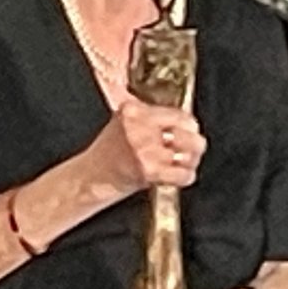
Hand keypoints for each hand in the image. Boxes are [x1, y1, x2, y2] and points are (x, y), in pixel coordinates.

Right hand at [88, 99, 206, 194]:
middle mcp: (139, 128)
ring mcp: (144, 150)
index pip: (178, 114)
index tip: (190, 131)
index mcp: (134, 111)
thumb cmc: (108, 152)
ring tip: (182, 163)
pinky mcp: (149, 171)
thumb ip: (150, 115)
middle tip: (193, 149)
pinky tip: (177, 176)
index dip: (189, 125)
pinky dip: (185, 177)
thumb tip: (184, 118)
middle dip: (195, 144)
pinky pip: (184, 174)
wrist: (91, 177)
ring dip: (190, 162)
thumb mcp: (123, 121)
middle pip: (188, 133)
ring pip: (188, 155)